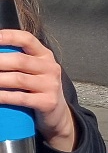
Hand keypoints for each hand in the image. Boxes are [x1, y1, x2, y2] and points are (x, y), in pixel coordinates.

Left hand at [0, 31, 75, 151]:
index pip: (27, 39)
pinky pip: (21, 98)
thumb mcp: (34, 70)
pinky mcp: (48, 102)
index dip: (8, 36)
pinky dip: (3, 96)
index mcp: (45, 55)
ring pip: (18, 79)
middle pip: (19, 60)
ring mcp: (51, 85)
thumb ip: (19, 60)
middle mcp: (50, 67)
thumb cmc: (39, 89)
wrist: (58, 115)